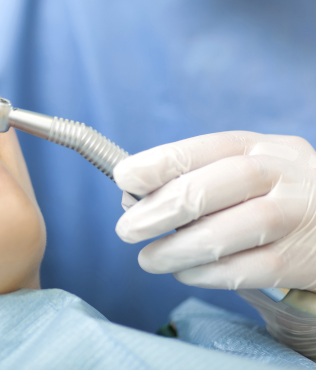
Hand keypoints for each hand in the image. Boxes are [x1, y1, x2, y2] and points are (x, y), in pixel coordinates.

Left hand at [113, 131, 315, 291]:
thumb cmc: (272, 196)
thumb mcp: (241, 173)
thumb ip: (192, 180)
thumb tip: (131, 199)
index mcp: (256, 147)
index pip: (201, 148)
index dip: (158, 163)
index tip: (123, 178)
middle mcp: (280, 174)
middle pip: (212, 188)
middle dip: (159, 210)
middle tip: (126, 230)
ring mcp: (295, 216)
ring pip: (229, 232)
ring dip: (178, 249)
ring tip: (148, 260)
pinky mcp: (302, 259)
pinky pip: (248, 270)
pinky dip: (207, 274)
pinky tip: (185, 274)